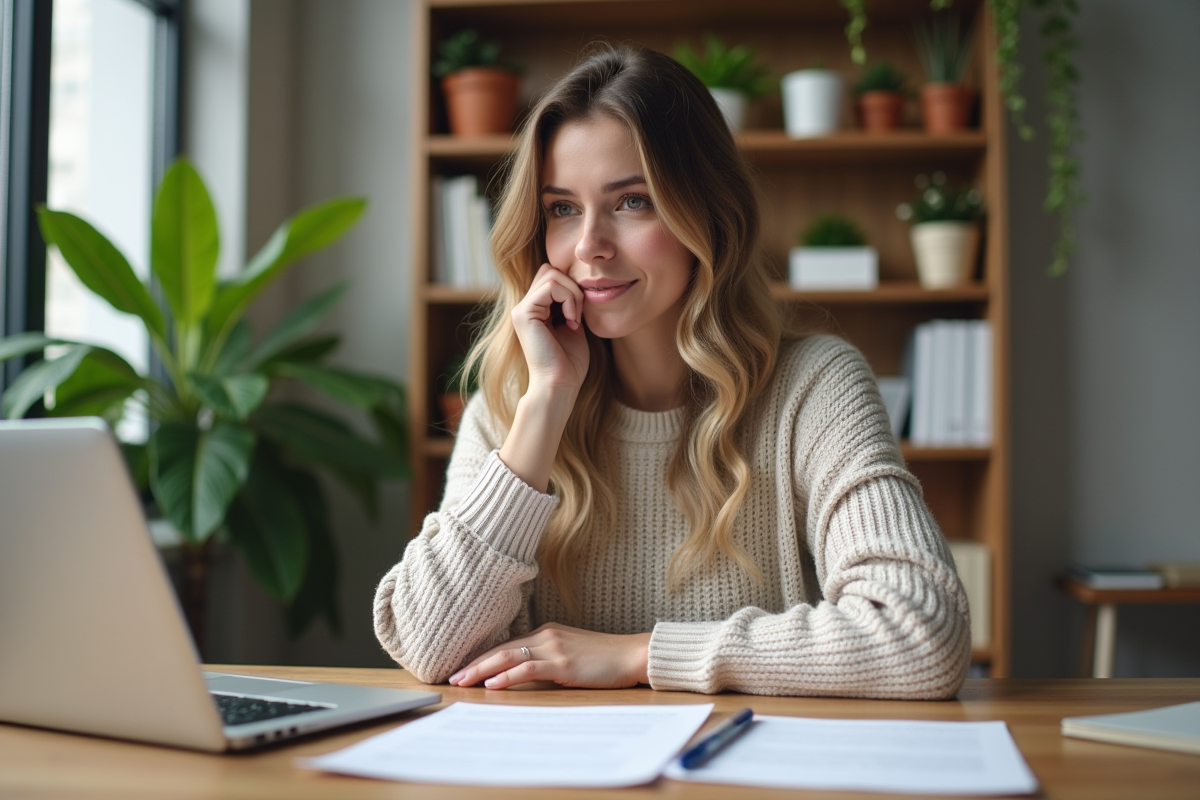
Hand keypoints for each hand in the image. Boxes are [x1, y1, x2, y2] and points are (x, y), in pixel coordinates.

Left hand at [447, 623, 650, 689]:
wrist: (631, 655)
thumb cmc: (604, 658)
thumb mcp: (571, 654)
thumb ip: (548, 659)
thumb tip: (524, 674)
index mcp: (547, 632)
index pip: (506, 644)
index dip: (483, 657)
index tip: (464, 669)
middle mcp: (546, 635)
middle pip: (501, 648)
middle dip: (474, 663)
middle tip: (453, 677)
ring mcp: (554, 647)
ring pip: (508, 655)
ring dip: (482, 670)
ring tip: (464, 681)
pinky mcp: (563, 663)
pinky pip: (528, 667)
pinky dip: (507, 675)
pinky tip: (493, 684)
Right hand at [511, 263, 589, 394]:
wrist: (560, 385)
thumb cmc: (569, 363)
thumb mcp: (573, 325)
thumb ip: (571, 304)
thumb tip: (579, 281)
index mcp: (534, 309)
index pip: (552, 276)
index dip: (571, 288)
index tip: (579, 316)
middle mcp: (524, 307)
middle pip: (549, 270)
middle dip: (572, 286)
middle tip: (578, 315)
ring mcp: (521, 309)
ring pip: (551, 274)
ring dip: (572, 294)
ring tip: (575, 319)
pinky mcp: (523, 313)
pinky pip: (550, 286)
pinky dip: (568, 299)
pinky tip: (571, 321)